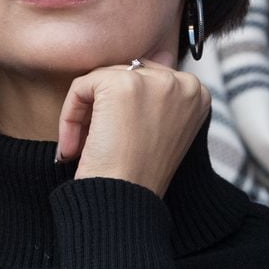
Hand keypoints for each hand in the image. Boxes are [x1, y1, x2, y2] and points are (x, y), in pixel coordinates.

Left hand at [57, 59, 210, 197]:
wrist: (124, 202)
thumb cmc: (139, 176)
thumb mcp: (162, 132)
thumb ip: (154, 98)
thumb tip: (133, 66)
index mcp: (199, 93)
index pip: (148, 79)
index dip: (124, 110)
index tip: (117, 142)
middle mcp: (183, 82)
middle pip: (125, 74)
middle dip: (103, 110)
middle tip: (93, 146)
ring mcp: (155, 80)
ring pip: (102, 80)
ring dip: (85, 115)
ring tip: (81, 148)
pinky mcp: (122, 83)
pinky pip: (82, 86)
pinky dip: (70, 116)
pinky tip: (73, 147)